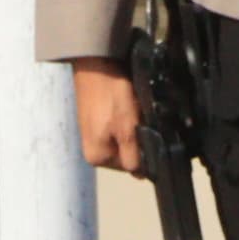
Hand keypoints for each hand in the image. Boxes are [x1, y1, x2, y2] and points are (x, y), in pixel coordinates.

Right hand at [72, 57, 145, 174]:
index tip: (146, 133)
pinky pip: (118, 127)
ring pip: (125, 139)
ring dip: (132, 127)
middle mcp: (92, 151)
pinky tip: (126, 105)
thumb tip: (139, 175)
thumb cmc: (110, 94)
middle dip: (137, 138)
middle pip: (128, 153)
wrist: (96, 63)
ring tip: (131, 109)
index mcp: (97, 157)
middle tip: (138, 118)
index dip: (145, 151)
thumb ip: (133, 156)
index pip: (132, 167)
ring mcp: (93, 135)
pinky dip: (126, 118)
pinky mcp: (96, 121)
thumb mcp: (127, 129)